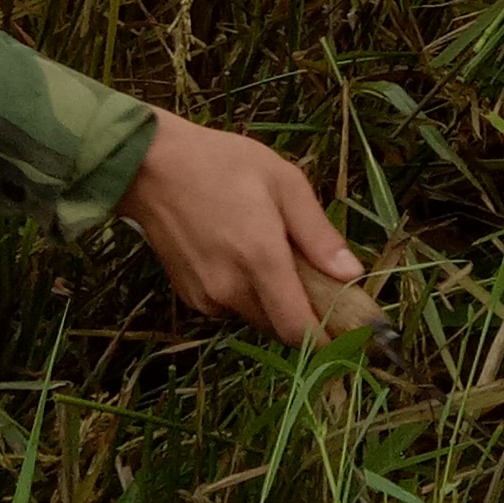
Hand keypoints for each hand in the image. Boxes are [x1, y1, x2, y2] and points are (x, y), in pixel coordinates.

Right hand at [112, 111, 357, 343]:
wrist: (152, 166)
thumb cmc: (223, 164)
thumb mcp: (284, 182)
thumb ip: (318, 234)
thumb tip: (351, 275)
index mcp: (260, 260)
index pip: (298, 330)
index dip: (326, 339)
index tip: (347, 330)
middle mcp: (231, 289)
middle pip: (281, 328)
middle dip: (303, 312)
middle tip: (312, 275)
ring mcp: (206, 297)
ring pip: (256, 318)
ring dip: (274, 302)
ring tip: (270, 255)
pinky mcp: (189, 297)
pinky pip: (231, 309)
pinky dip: (246, 295)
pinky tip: (239, 256)